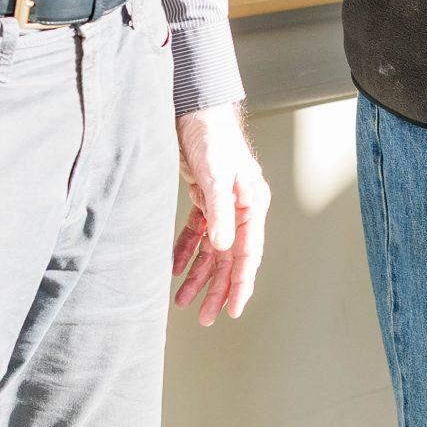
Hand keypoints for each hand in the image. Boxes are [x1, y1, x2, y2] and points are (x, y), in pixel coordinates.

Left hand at [173, 103, 268, 324]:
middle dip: (218, 288)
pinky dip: (187, 251)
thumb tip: (224, 248)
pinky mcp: (206, 199)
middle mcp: (240, 208)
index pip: (248, 253)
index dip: (241, 283)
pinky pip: (198, 233)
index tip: (233, 309)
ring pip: (213, 250)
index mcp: (251, 204)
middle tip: (206, 317)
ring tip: (184, 300)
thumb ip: (220, 213)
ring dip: (199, 274)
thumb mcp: (216, 176)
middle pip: (231, 258)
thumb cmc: (212, 137)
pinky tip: (175, 267)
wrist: (195, 109)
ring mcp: (223, 205)